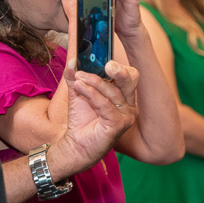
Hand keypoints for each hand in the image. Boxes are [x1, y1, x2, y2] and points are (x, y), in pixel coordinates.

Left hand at [49, 60, 137, 179]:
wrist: (76, 144)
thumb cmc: (82, 120)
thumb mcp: (78, 93)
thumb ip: (76, 77)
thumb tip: (72, 60)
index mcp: (124, 95)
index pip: (129, 76)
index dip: (119, 66)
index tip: (103, 58)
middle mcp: (129, 105)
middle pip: (131, 82)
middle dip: (119, 71)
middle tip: (107, 63)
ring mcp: (125, 116)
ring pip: (114, 93)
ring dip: (94, 82)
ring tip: (78, 77)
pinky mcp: (118, 125)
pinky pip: (106, 106)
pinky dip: (92, 94)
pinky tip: (79, 87)